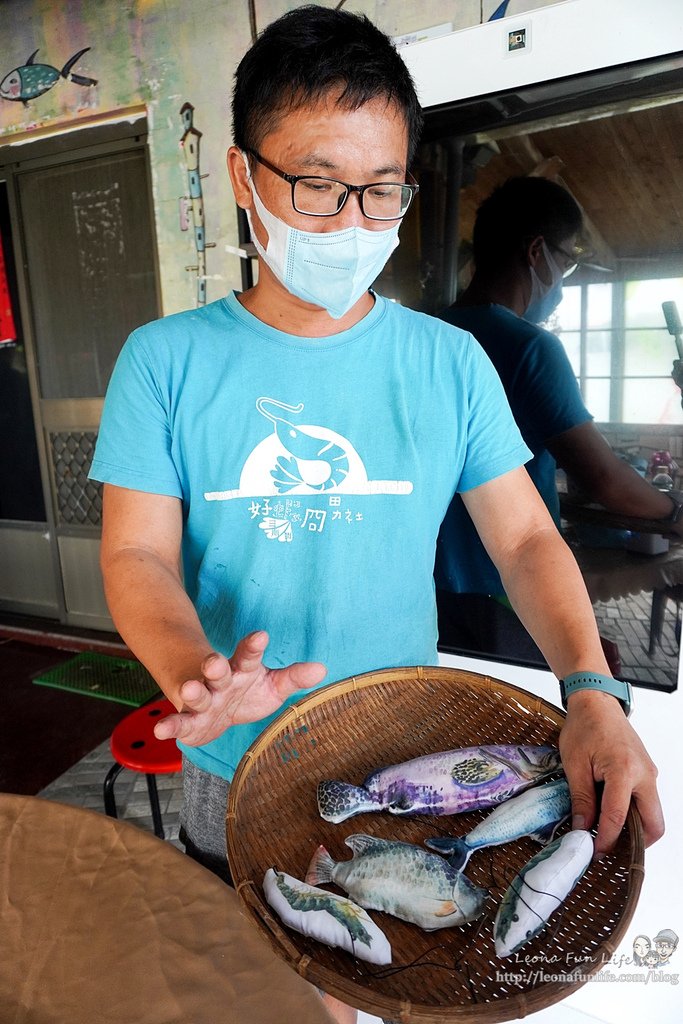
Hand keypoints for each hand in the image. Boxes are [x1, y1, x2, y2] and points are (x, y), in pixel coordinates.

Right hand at [153, 631, 326, 745]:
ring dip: (193, 692)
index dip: (253, 646)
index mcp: (242, 669)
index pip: (248, 655)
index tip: (261, 636)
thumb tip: (321, 669)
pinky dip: (170, 725)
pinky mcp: (190, 721)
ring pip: (197, 695)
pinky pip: (179, 722)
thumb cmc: (248, 692)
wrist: (217, 710)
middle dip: (215, 667)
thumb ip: (293, 677)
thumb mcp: (272, 685)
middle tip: (214, 662)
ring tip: (189, 690)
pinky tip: (161, 730)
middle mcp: (220, 681)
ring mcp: (203, 700)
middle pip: (217, 671)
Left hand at [559, 690, 663, 857]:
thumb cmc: (584, 726)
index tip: (593, 853)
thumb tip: (582, 829)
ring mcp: (650, 774)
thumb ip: (581, 799)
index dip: (605, 840)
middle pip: (654, 824)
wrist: (597, 702)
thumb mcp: (574, 764)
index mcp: (624, 771)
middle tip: (609, 850)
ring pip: (653, 814)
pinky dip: (634, 814)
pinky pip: (647, 801)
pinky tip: (612, 816)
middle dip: (635, 843)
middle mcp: (645, 775)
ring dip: (635, 828)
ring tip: (607, 834)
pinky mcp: (647, 772)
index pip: (618, 817)